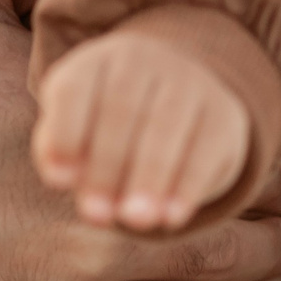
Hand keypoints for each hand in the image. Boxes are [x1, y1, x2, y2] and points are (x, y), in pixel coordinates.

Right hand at [0, 0, 280, 280]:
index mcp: (95, 92)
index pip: (216, 96)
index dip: (249, 101)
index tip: (260, 101)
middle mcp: (109, 175)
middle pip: (248, 181)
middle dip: (273, 178)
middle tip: (277, 173)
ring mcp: (89, 252)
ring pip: (229, 263)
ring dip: (260, 249)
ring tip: (268, 240)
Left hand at [32, 27, 250, 231]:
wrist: (179, 104)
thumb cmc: (104, 127)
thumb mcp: (74, 133)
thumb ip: (58, 154)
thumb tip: (60, 180)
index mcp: (93, 62)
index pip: (74, 91)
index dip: (64, 136)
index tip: (57, 183)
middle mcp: (141, 60)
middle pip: (121, 109)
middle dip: (106, 167)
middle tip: (96, 216)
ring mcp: (187, 79)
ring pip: (166, 126)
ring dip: (149, 177)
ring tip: (135, 220)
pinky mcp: (223, 110)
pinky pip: (205, 148)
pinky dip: (187, 185)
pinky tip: (172, 217)